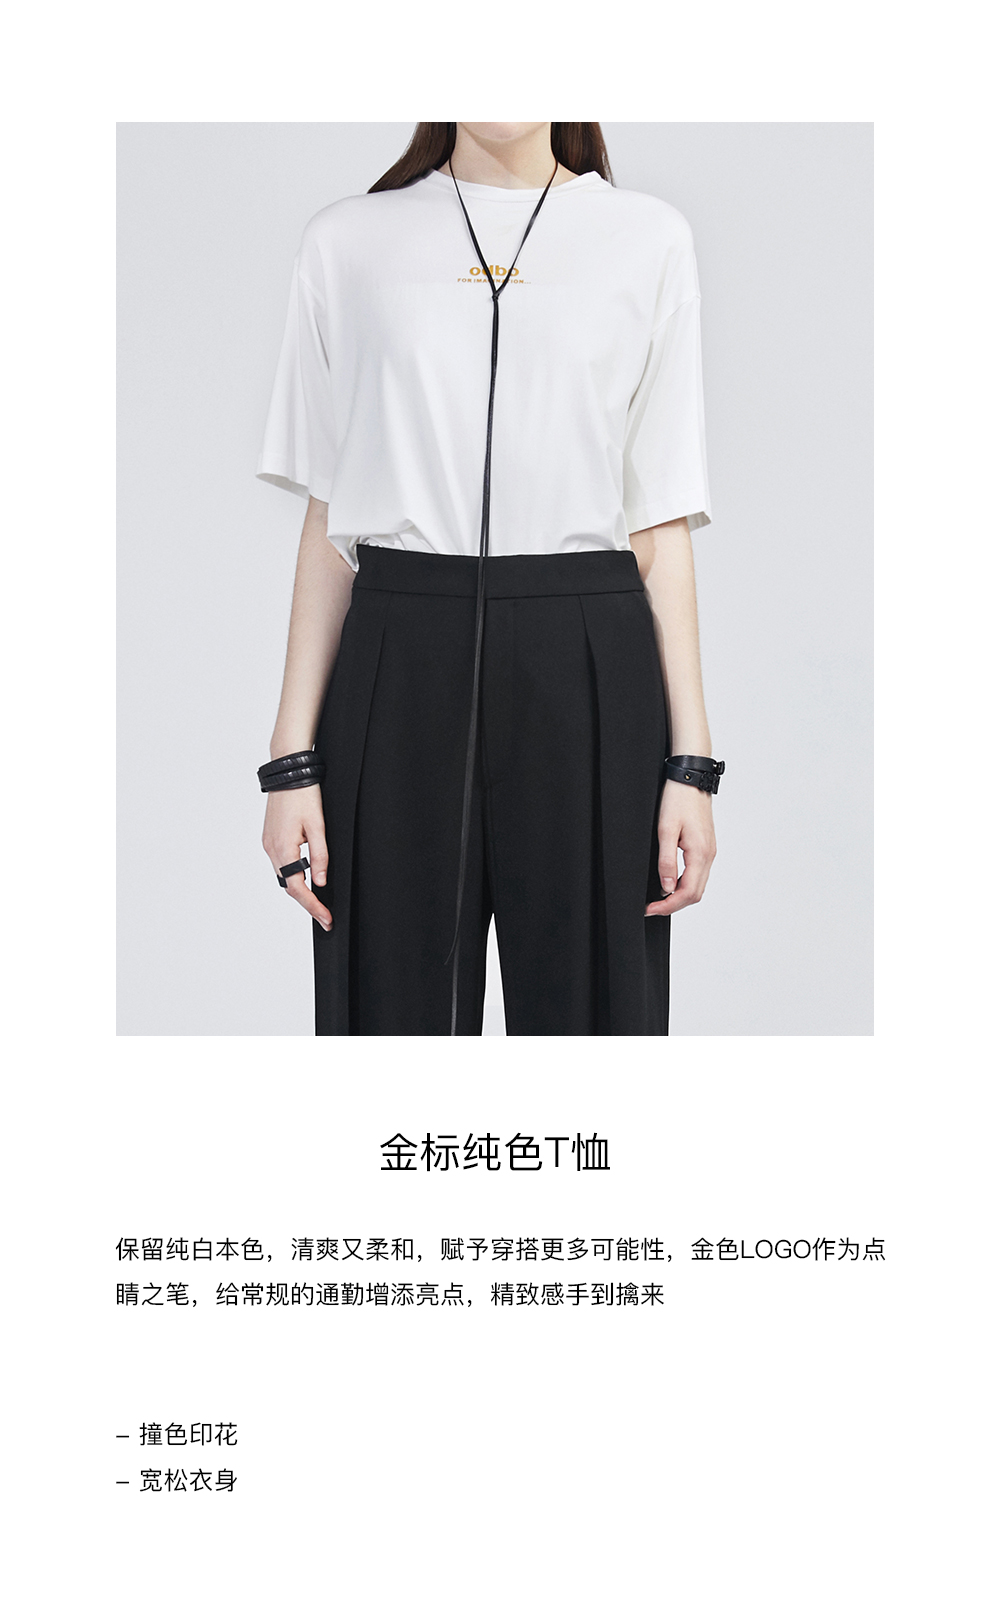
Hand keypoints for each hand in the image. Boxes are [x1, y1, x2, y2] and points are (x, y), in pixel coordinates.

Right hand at [262, 785, 331, 931]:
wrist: (288, 773)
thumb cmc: (304, 795)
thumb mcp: (318, 826)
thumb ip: (320, 856)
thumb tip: (321, 882)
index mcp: (283, 849)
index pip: (298, 888)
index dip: (313, 906)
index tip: (326, 919)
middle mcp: (271, 849)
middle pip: (289, 886)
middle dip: (307, 903)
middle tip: (325, 916)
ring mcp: (268, 844)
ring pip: (283, 876)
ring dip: (299, 890)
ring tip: (317, 902)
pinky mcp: (269, 838)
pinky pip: (280, 864)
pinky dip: (292, 875)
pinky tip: (304, 878)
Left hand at [646, 780, 716, 915]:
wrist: (691, 778)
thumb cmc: (678, 799)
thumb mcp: (665, 830)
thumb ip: (667, 861)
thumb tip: (667, 888)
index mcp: (700, 853)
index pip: (688, 893)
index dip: (668, 906)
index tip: (650, 909)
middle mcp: (709, 855)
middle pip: (695, 894)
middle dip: (673, 905)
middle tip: (651, 908)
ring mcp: (709, 851)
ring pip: (698, 886)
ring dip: (679, 896)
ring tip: (657, 898)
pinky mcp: (706, 847)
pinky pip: (698, 874)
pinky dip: (685, 884)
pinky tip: (669, 881)